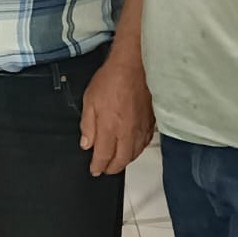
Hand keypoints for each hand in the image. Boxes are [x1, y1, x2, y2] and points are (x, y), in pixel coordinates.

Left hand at [79, 58, 153, 176]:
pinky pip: (145, 143)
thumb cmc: (111, 79)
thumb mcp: (89, 101)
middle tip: (105, 169)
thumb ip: (87, 125)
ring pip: (134, 154)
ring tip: (117, 162)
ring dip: (125, 161)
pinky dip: (137, 150)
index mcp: (109, 128)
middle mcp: (127, 133)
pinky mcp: (151, 122)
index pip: (103, 156)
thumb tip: (86, 144)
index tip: (94, 170)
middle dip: (112, 168)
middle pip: (121, 160)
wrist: (134, 66)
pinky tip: (133, 148)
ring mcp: (141, 128)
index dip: (98, 166)